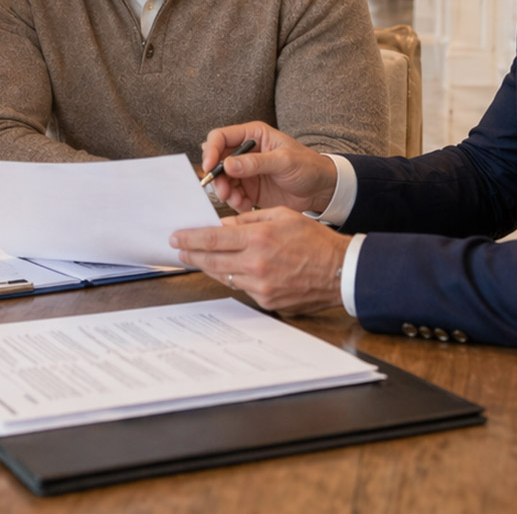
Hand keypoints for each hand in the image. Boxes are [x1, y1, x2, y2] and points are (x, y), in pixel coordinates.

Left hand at [169, 208, 347, 314]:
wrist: (339, 271)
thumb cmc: (315, 241)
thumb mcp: (282, 216)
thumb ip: (250, 219)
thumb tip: (224, 224)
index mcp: (258, 238)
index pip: (213, 238)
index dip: (191, 238)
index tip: (177, 237)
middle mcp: (256, 263)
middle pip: (212, 260)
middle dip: (192, 254)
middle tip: (179, 250)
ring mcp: (260, 285)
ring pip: (224, 276)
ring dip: (209, 267)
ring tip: (198, 260)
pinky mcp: (267, 300)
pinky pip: (242, 288)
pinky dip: (234, 278)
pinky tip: (229, 271)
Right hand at [200, 122, 337, 213]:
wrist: (321, 189)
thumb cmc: (308, 166)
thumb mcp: (284, 161)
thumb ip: (256, 163)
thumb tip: (228, 164)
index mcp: (253, 135)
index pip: (220, 137)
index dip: (211, 151)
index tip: (209, 167)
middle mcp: (245, 152)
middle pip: (217, 161)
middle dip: (217, 177)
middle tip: (224, 191)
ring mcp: (245, 172)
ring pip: (222, 181)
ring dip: (225, 192)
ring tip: (238, 201)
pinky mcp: (249, 189)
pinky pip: (232, 195)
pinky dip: (235, 202)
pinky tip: (247, 205)